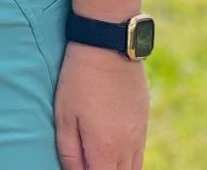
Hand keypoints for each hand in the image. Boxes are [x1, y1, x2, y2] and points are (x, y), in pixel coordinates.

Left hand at [54, 42, 147, 169]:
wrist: (108, 48)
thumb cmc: (79, 79)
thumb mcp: (63, 113)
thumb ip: (69, 151)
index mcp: (105, 149)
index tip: (77, 165)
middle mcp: (127, 149)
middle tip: (85, 159)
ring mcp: (140, 137)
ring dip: (115, 168)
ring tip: (97, 156)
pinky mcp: (144, 125)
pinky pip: (139, 155)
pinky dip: (127, 160)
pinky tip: (111, 149)